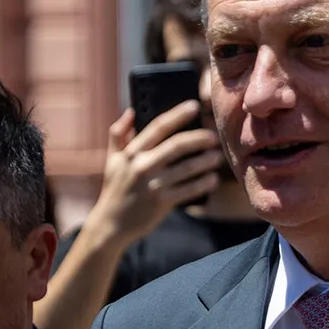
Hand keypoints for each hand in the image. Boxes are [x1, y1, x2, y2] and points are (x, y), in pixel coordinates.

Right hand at [84, 102, 223, 248]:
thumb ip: (118, 134)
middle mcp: (142, 166)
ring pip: (187, 168)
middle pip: (177, 146)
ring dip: (206, 161)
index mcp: (132, 152)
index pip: (158, 127)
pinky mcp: (162, 202)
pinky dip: (203, 183)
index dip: (178, 114)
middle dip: (199, 138)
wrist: (111, 223)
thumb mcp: (112, 159)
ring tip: (218, 157)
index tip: (194, 105)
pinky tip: (212, 179)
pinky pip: (189, 190)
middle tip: (214, 136)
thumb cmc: (115, 188)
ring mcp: (153, 185)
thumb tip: (131, 111)